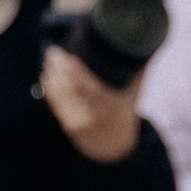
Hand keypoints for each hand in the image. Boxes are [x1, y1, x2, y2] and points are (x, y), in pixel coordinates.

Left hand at [42, 44, 140, 161]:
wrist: (117, 147)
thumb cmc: (126, 111)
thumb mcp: (134, 92)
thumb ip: (137, 69)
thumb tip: (144, 44)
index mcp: (114, 106)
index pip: (92, 88)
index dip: (77, 73)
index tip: (68, 56)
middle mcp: (97, 116)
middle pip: (74, 90)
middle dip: (61, 70)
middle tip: (54, 53)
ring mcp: (82, 123)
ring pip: (64, 98)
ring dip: (54, 78)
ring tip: (49, 61)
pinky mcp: (71, 128)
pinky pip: (58, 107)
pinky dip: (51, 91)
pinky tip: (47, 78)